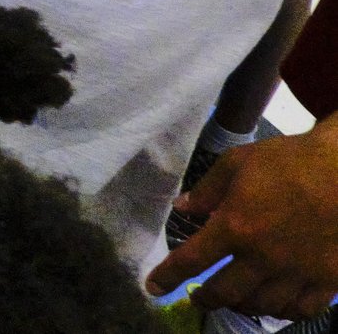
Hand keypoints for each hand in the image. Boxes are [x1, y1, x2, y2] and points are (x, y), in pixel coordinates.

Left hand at [148, 118, 337, 315]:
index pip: (192, 260)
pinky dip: (282, 312)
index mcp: (236, 227)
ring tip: (234, 299)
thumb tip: (182, 208)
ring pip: (262, 306)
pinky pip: (300, 309)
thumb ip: (207, 190)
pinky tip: (275, 304)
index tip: (153, 287)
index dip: (168, 276)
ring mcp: (297, 273)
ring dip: (242, 306)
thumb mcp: (237, 163)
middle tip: (198, 297)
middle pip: (225, 293)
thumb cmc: (290, 161)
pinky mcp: (328, 280)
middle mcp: (263, 257)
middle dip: (205, 299)